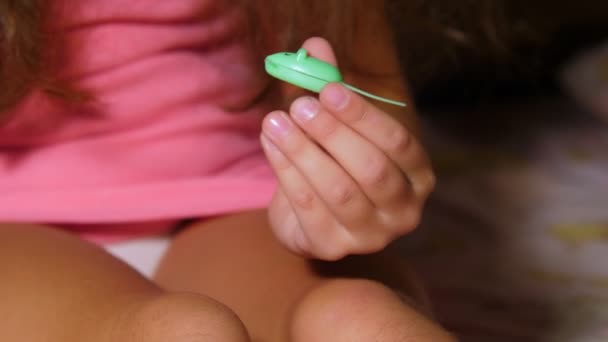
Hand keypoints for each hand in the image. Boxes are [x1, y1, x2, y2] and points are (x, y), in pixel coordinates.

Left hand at [261, 38, 434, 259]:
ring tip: (274, 122)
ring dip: (303, 152)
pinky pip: (309, 208)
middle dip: (332, 134)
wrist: (312, 217)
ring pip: (338, 191)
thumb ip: (331, 91)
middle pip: (372, 170)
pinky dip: (287, 173)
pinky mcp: (334, 248)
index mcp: (417, 176)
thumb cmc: (336, 164)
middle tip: (299, 107)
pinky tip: (271, 145)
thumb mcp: (339, 127)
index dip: (363, 116)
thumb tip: (314, 45)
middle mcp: (403, 210)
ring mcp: (371, 235)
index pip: (399, 143)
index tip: (328, 90)